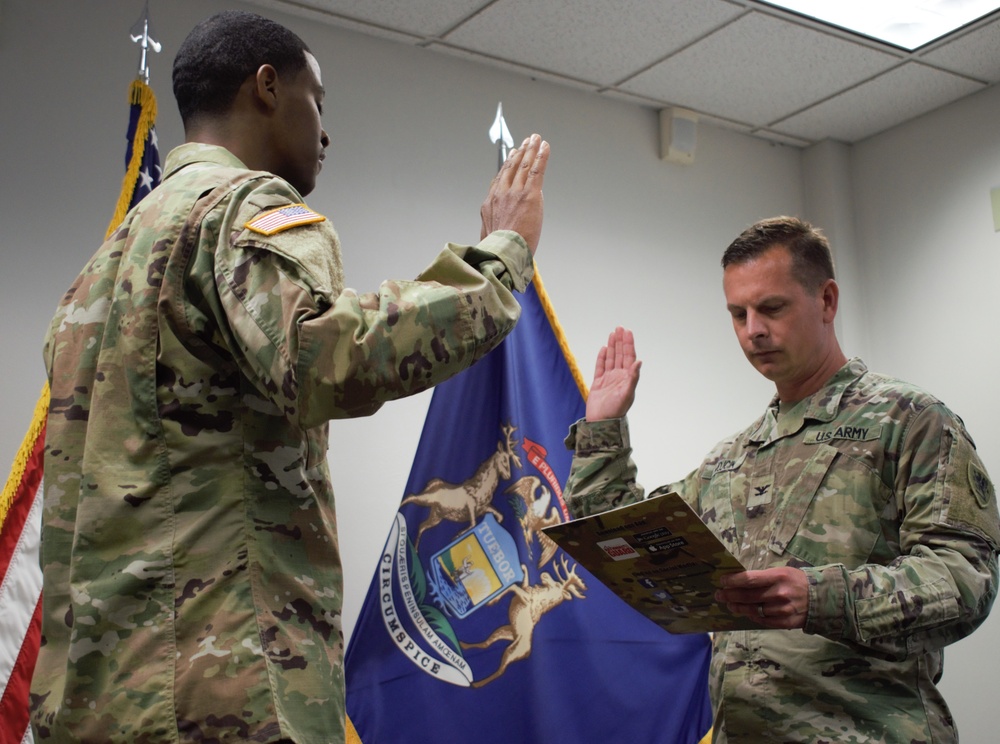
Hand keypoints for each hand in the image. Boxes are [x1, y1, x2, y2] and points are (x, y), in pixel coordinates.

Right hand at [480, 134, 548, 254]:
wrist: (503, 253)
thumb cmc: (499, 250)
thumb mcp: (489, 234)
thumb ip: (495, 223)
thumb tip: (500, 224)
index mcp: (490, 204)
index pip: (499, 179)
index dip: (507, 165)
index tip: (511, 156)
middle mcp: (501, 194)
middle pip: (511, 167)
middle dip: (519, 152)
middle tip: (525, 142)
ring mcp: (515, 193)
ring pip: (524, 165)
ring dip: (530, 149)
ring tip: (535, 139)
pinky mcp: (529, 195)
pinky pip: (536, 170)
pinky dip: (541, 156)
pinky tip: (544, 147)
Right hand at [586, 327, 640, 420]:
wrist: (601, 422)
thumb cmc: (616, 411)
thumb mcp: (627, 394)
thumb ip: (633, 377)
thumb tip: (639, 361)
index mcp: (627, 378)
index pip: (629, 357)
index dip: (628, 344)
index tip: (627, 332)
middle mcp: (619, 376)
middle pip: (620, 355)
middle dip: (620, 341)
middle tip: (619, 328)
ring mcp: (608, 379)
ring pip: (611, 359)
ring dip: (612, 346)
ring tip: (612, 334)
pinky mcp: (598, 383)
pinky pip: (600, 367)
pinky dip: (602, 358)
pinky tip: (604, 349)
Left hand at [715, 567, 808, 629]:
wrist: (822, 598)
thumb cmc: (797, 581)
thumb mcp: (782, 572)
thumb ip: (764, 577)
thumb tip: (740, 580)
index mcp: (778, 577)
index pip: (749, 579)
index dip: (733, 581)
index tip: (722, 581)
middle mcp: (779, 593)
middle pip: (747, 596)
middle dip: (729, 595)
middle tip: (719, 595)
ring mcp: (782, 610)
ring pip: (753, 610)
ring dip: (738, 607)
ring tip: (730, 605)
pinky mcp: (786, 622)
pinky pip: (763, 621)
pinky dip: (753, 617)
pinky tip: (747, 613)